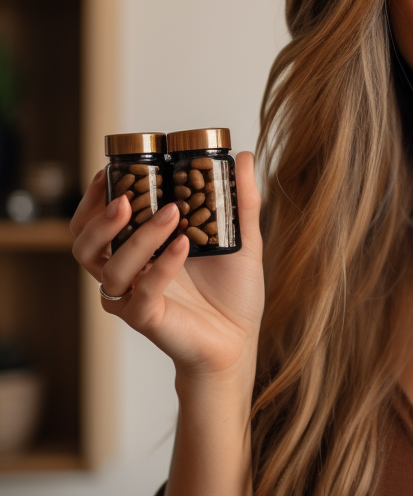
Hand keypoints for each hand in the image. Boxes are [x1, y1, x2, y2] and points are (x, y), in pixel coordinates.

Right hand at [70, 152, 264, 384]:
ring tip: (170, 213)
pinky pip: (142, 291)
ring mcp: (132, 297)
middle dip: (99, 217)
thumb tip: (245, 155)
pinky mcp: (145, 319)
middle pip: (84, 244)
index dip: (95, 197)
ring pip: (110, 266)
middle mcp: (128, 273)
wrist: (241, 340)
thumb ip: (240, 200)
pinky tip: (182, 246)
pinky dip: (161, 265)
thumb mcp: (242, 239)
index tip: (111, 169)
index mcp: (138, 250)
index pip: (96, 222)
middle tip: (126, 197)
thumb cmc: (234, 293)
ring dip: (137, 236)